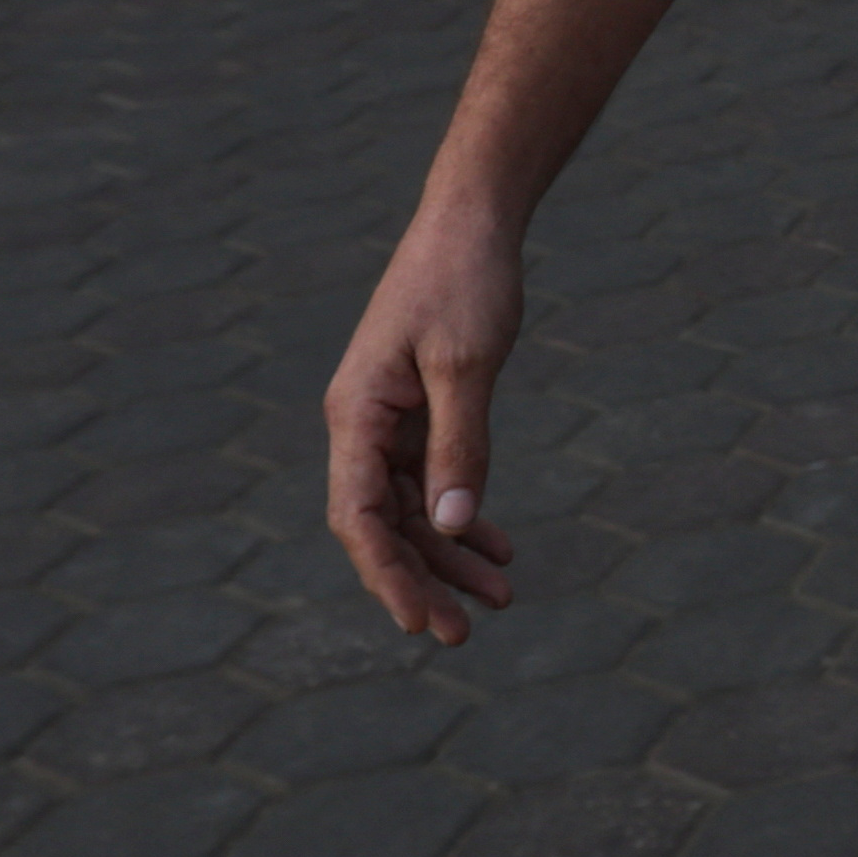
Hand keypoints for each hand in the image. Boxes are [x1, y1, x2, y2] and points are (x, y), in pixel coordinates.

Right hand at [325, 205, 528, 643]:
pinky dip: (462, 515)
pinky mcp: (418, 412)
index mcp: (356, 414)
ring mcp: (388, 421)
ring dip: (449, 555)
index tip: (419, 622)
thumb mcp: (467, 365)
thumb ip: (460, 444)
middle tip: (464, 633)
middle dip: (421, 581)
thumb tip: (452, 524)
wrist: (474, 223)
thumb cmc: (464, 282)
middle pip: (382, 526)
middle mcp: (362, 424)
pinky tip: (496, 546)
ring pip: (411, 510)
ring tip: (500, 597)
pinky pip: (432, 481)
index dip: (385, 575)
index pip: (358, 517)